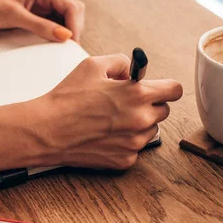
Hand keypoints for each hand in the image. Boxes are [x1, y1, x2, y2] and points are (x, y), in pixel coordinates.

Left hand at [0, 0, 84, 41]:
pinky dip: (56, 36)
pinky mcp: (33, 17)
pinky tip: (52, 46)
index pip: (72, 7)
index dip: (75, 27)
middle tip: (68, 49)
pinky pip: (53, 26)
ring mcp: (39, 7)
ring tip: (61, 49)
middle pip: (73, 12)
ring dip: (66, 33)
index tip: (70, 44)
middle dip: (74, 30)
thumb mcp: (14, 17)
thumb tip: (65, 36)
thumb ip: (40, 26)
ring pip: (65, 20)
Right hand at [33, 54, 182, 169]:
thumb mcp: (93, 65)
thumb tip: (133, 71)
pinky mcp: (124, 160)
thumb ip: (121, 62)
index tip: (159, 88)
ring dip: (138, 124)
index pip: (175, 90)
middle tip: (126, 102)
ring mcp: (134, 143)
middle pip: (164, 111)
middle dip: (149, 105)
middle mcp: (141, 120)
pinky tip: (105, 134)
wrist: (47, 130)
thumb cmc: (67, 97)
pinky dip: (125, 142)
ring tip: (112, 119)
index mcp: (137, 94)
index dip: (166, 87)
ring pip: (150, 130)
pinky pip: (135, 148)